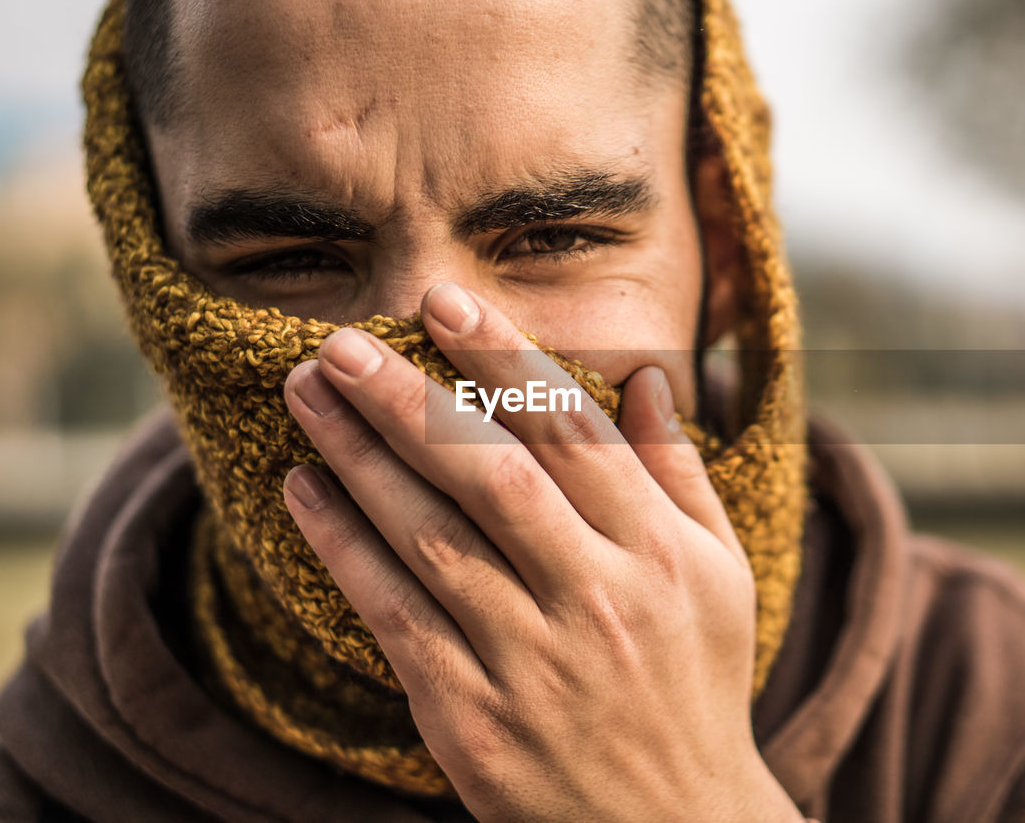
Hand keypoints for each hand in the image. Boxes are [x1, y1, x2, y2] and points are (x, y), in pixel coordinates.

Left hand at [282, 281, 802, 822]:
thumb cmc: (696, 686)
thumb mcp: (720, 576)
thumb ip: (680, 473)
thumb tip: (648, 375)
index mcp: (664, 556)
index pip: (572, 433)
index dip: (503, 358)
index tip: (444, 303)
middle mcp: (600, 601)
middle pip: (490, 475)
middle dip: (407, 399)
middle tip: (337, 343)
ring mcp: (533, 664)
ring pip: (432, 537)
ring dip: (359, 457)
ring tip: (306, 395)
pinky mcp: (472, 721)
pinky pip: (395, 618)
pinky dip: (344, 548)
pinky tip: (304, 491)